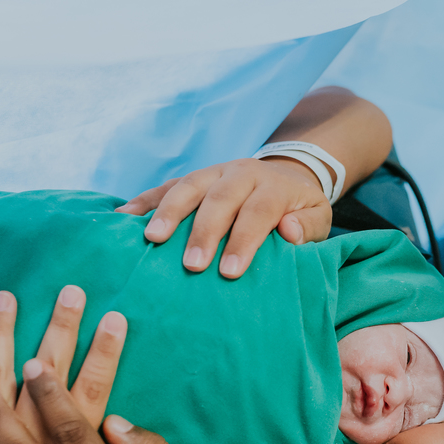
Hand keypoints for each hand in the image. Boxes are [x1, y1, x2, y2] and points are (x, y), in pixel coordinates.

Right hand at [115, 157, 331, 278]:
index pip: (258, 211)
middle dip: (204, 231)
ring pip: (189, 185)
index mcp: (273, 186)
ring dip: (168, 211)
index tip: (230, 271)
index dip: (244, 240)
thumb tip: (290, 231)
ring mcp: (215, 172)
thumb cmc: (301, 209)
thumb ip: (309, 227)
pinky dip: (145, 200)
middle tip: (192, 265)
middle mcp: (241, 172)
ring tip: (151, 239)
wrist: (288, 175)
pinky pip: (166, 185)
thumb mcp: (319, 218)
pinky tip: (124, 217)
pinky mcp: (195, 178)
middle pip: (220, 198)